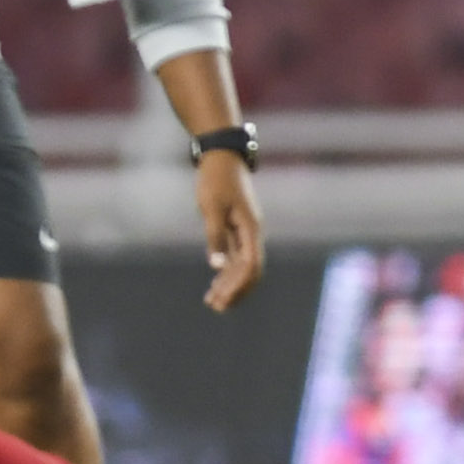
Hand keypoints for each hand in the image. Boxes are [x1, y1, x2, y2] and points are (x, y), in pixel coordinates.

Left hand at [194, 152, 264, 311]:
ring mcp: (246, 231)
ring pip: (243, 265)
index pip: (251, 265)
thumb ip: (215, 236)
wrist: (222, 156)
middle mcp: (253, 232)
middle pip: (251, 270)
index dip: (239, 285)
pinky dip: (227, 271)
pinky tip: (215, 282)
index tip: (222, 299)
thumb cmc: (216, 180)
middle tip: (215, 307)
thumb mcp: (211, 208)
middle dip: (235, 290)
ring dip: (230, 284)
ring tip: (212, 301)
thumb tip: (217, 266)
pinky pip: (237, 256)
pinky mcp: (238, 228)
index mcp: (251, 228)